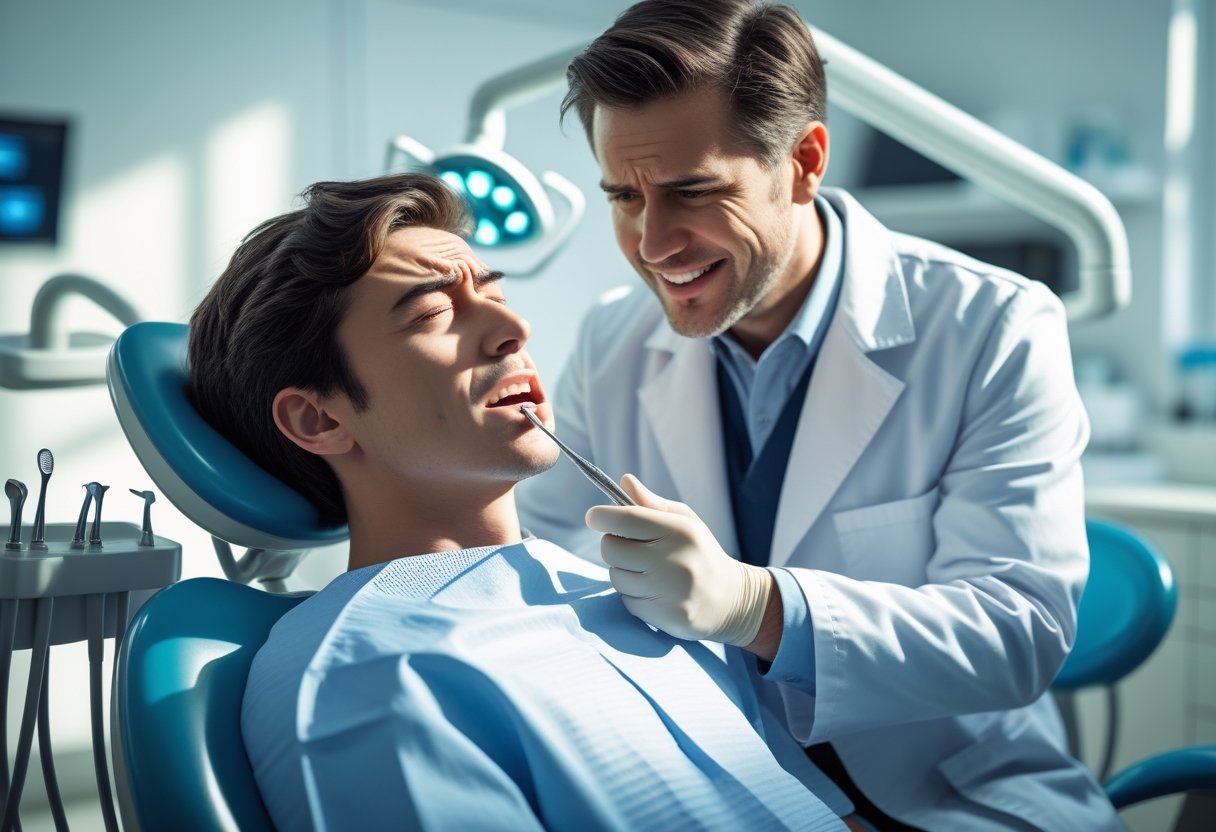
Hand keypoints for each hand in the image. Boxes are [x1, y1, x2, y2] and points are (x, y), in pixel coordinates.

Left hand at [585, 474, 772, 647]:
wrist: (730, 599)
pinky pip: (626, 600)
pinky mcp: (663, 615)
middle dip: (613, 545)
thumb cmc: (700, 553)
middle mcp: (673, 560)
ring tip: (648, 571)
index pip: (627, 518)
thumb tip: (624, 481)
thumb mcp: (684, 522)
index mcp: (679, 530)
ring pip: (616, 576)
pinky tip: (655, 591)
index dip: (602, 516)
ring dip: (623, 572)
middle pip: (612, 549)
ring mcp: (668, 590)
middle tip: (628, 546)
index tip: (594, 517)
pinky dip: (633, 595)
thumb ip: (651, 504)